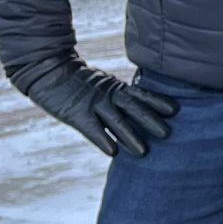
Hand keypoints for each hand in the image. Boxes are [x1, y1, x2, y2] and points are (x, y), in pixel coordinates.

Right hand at [16, 56, 177, 157]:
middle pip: (133, 107)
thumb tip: (141, 112)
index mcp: (115, 88)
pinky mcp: (75, 114)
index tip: (176, 110)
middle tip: (168, 134)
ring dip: (130, 136)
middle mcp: (107, 96)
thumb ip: (118, 97)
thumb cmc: (77, 83)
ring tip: (144, 152)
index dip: (157, 102)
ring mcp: (91, 104)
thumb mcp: (101, 86)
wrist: (47, 71)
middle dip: (150, 121)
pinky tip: (113, 152)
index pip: (140, 94)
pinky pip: (91, 129)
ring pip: (115, 121)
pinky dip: (102, 139)